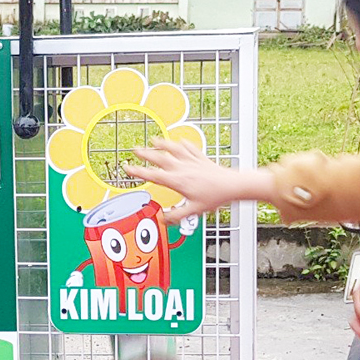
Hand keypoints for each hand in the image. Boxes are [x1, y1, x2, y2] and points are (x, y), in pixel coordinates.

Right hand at [123, 139, 275, 226]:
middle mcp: (182, 168)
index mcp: (177, 181)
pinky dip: (183, 144)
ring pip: (173, 149)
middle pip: (160, 158)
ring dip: (162, 144)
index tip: (127, 168)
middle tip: (135, 150)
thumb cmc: (215, 196)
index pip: (153, 175)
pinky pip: (189, 148)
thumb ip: (176, 216)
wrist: (232, 185)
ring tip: (154, 140)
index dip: (138, 172)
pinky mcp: (201, 158)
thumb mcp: (193, 210)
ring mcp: (191, 161)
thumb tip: (163, 219)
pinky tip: (180, 141)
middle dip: (146, 154)